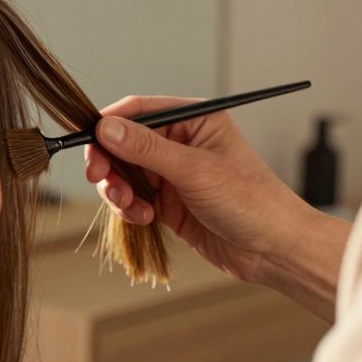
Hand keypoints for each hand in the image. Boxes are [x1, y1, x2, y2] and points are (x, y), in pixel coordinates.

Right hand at [84, 95, 346, 317]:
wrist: (273, 251)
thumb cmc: (252, 202)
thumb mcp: (195, 171)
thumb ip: (147, 149)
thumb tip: (106, 127)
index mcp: (193, 121)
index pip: (139, 111)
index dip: (109, 125)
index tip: (88, 143)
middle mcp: (179, 142)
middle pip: (122, 143)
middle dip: (110, 164)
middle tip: (101, 180)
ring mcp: (171, 172)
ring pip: (123, 172)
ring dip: (118, 190)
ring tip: (131, 207)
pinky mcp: (166, 200)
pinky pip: (131, 197)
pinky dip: (129, 208)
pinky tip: (145, 218)